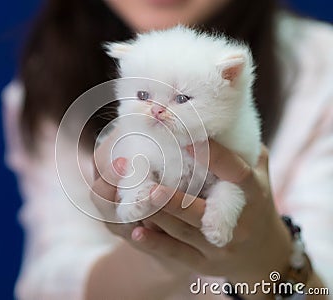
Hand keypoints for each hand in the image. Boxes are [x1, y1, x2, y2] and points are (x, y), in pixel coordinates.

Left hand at [91, 138, 292, 296]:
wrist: (265, 254)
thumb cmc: (257, 203)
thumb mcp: (261, 175)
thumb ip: (246, 150)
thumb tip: (223, 120)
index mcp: (254, 194)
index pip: (236, 173)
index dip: (214, 157)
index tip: (187, 139)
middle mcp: (238, 223)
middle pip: (201, 211)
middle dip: (174, 199)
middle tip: (150, 185)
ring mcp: (220, 246)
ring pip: (184, 231)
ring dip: (158, 216)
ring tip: (136, 201)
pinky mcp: (205, 263)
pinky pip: (177, 254)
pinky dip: (156, 243)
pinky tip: (137, 232)